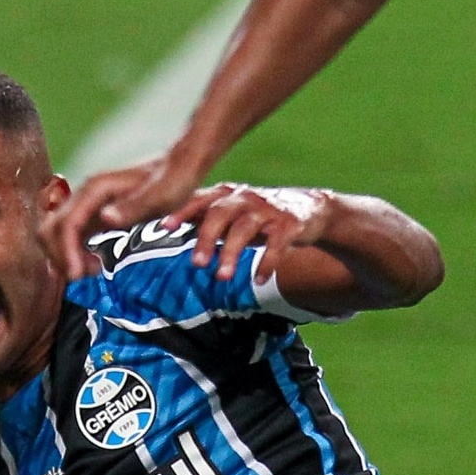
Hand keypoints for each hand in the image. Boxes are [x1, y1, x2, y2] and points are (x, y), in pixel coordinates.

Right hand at [48, 146, 208, 278]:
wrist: (179, 168)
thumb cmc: (173, 180)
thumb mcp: (160, 196)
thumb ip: (133, 208)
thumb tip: (105, 219)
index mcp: (97, 189)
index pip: (67, 223)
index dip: (66, 251)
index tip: (77, 275)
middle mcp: (85, 194)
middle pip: (52, 228)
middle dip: (60, 256)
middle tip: (85, 275)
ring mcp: (87, 204)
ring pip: (56, 233)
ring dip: (65, 256)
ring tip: (93, 271)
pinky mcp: (93, 213)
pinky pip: (70, 236)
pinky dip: (74, 253)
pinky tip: (95, 265)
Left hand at [179, 183, 331, 282]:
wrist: (310, 207)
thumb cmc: (260, 214)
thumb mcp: (232, 212)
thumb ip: (204, 217)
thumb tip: (165, 226)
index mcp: (227, 195)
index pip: (200, 200)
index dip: (182, 212)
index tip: (165, 227)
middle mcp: (245, 198)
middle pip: (219, 214)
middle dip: (206, 239)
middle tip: (196, 264)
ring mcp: (268, 209)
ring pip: (244, 229)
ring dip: (231, 254)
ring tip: (222, 278)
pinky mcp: (290, 223)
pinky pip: (277, 244)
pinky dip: (267, 262)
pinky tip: (260, 279)